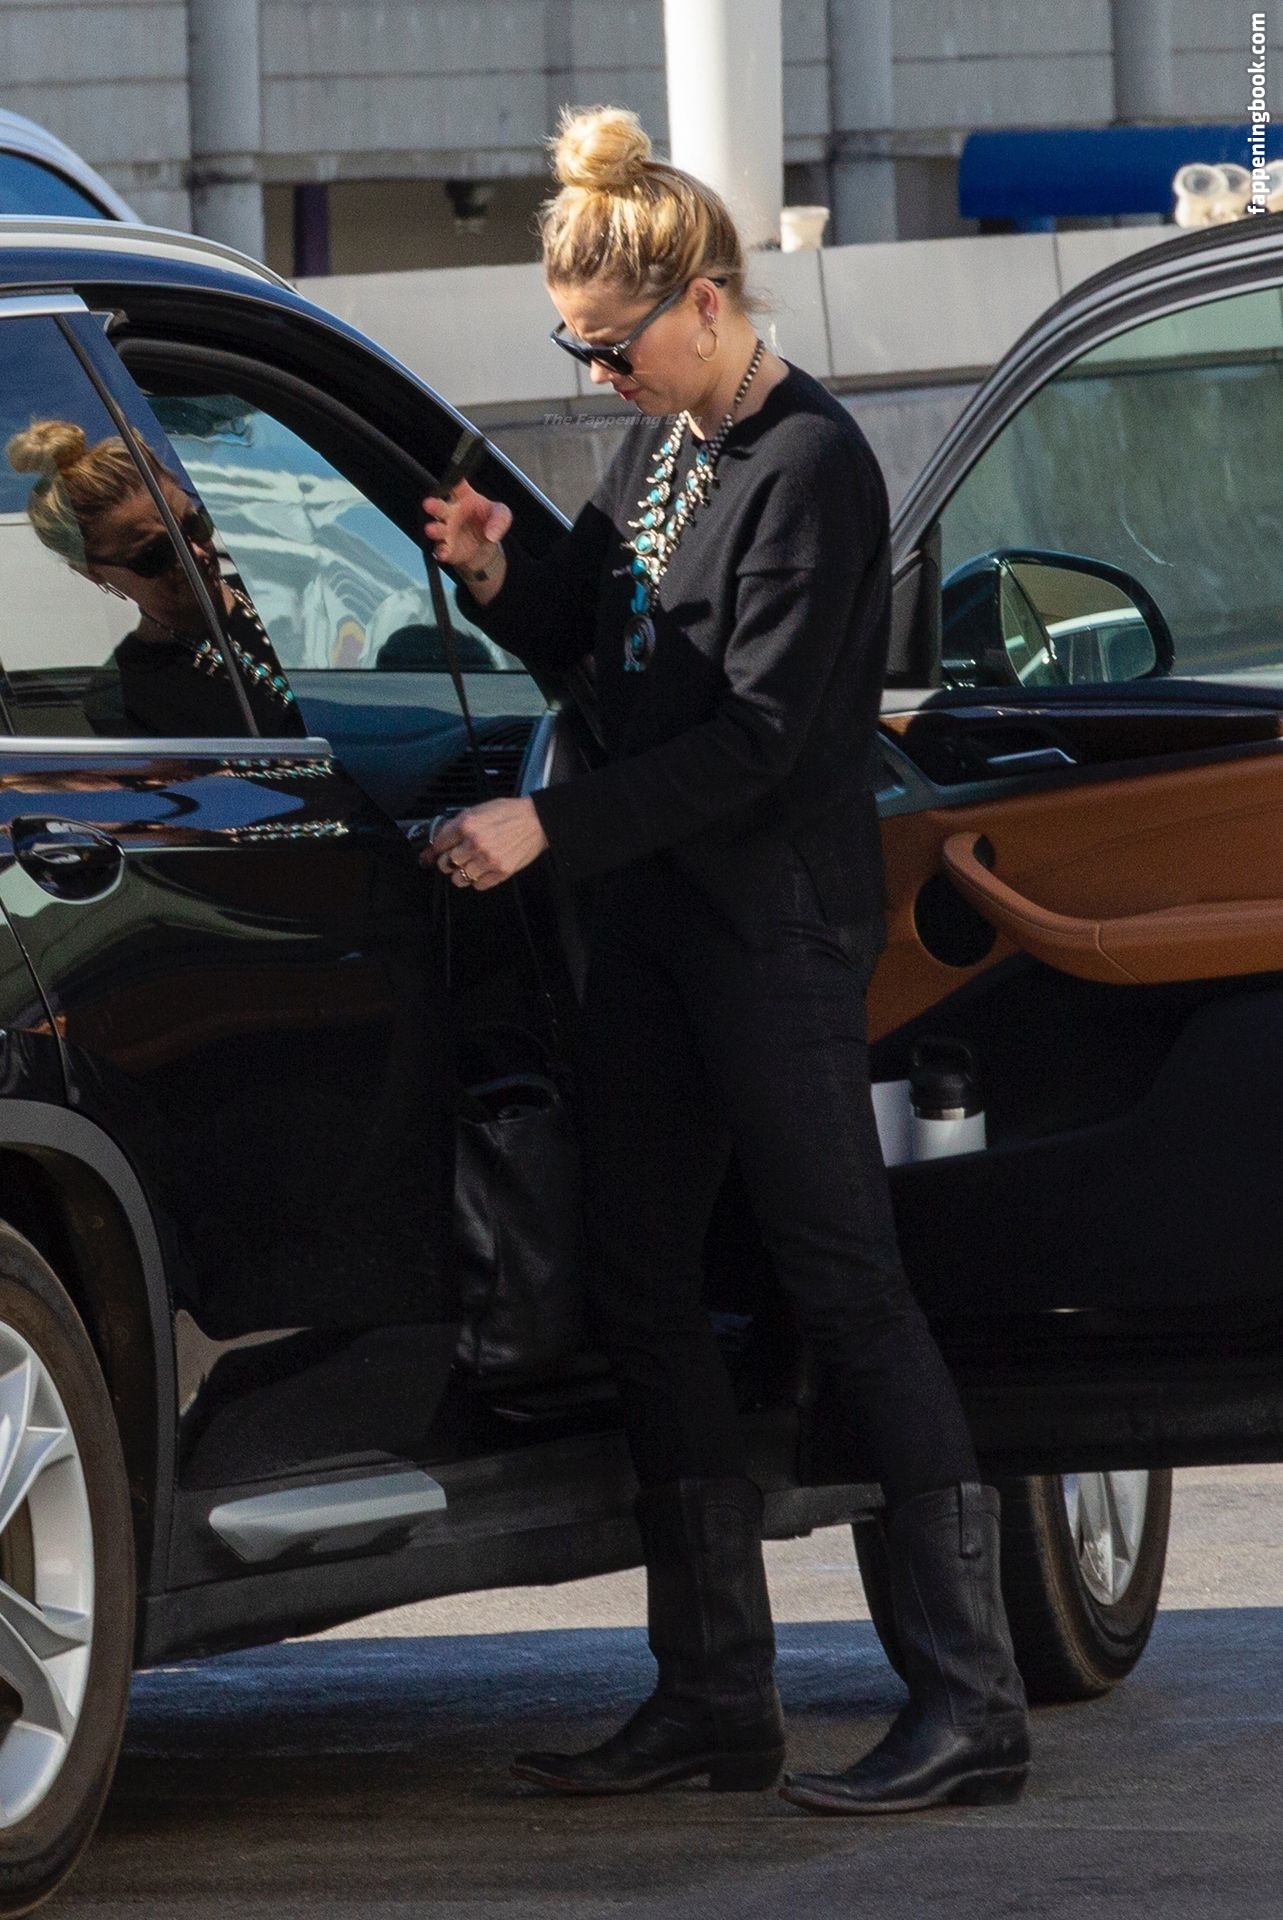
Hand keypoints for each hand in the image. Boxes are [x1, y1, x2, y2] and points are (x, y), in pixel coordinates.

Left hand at [420, 797, 547, 890]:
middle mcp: (474, 843)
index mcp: (467, 824)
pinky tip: (483, 870)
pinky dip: (478, 880)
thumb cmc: (510, 813)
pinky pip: (477, 885)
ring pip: (458, 879)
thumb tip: (440, 839)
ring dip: (460, 874)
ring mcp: (487, 860)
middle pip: (445, 864)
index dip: (433, 850)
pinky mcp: (500, 872)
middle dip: (447, 862)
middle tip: (454, 859)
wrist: (537, 821)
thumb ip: (459, 824)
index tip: (431, 855)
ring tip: (469, 866)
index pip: (438, 844)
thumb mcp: (479, 809)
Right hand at [422, 478, 512, 574]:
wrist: (484, 547)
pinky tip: (443, 552)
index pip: (456, 485)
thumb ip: (500, 518)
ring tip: (430, 529)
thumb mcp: (501, 515)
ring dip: (434, 529)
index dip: (453, 482)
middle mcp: (450, 512)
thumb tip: (492, 533)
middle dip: (433, 505)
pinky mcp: (446, 548)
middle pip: (439, 506)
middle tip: (428, 504)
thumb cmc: (487, 521)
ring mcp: (446, 530)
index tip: (452, 481)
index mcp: (462, 497)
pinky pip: (441, 550)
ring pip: (437, 529)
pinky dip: (441, 551)